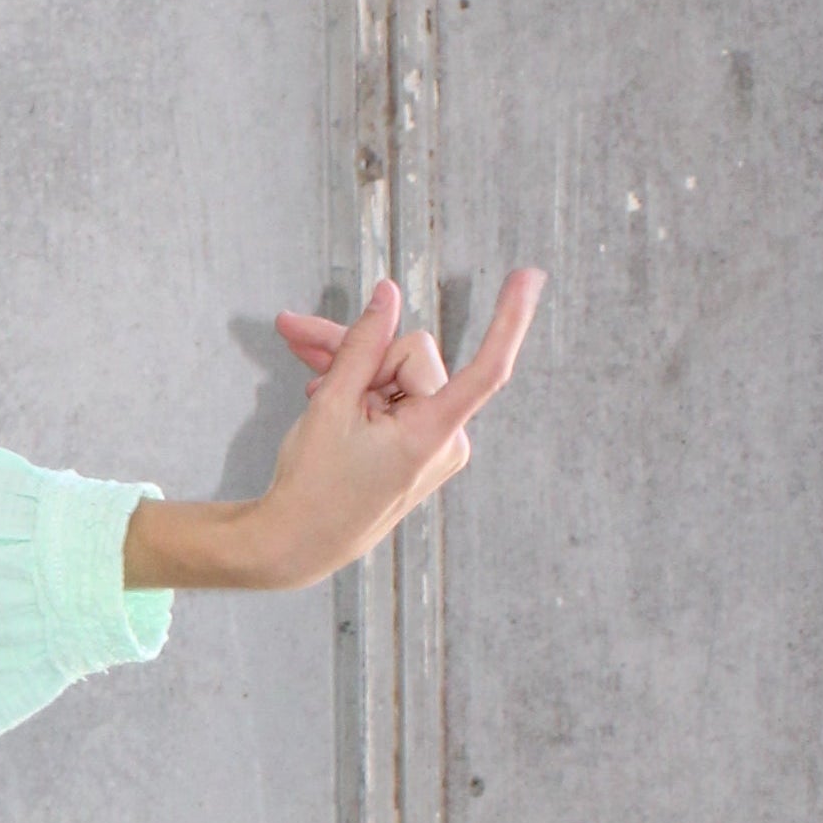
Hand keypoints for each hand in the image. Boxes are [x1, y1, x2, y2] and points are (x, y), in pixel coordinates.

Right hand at [123, 268, 544, 592]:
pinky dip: (357, 390)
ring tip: (297, 361)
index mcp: (430, 434)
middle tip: (296, 335)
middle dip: (357, 349)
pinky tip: (317, 382)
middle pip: (409, 358)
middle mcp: (442, 440)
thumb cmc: (312, 487)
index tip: (528, 277)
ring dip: (348, 367)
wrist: (295, 546)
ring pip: (394, 376)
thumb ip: (361, 344)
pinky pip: (393, 400)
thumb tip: (387, 295)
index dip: (507, 320)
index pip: (487, 369)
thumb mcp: (330, 405)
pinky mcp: (416, 448)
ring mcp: (430, 445)